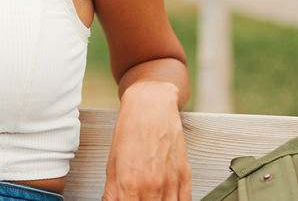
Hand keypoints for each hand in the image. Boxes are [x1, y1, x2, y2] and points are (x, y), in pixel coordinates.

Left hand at [103, 81, 191, 200]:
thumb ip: (111, 192)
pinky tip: (167, 198)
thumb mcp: (112, 163)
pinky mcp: (185, 175)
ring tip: (152, 197)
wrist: (151, 105)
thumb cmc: (129, 130)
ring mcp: (171, 181)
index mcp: (130, 184)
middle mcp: (152, 186)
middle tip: (138, 197)